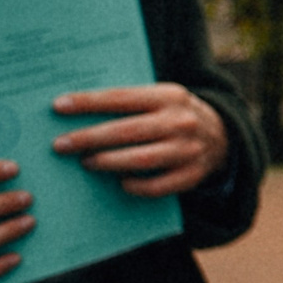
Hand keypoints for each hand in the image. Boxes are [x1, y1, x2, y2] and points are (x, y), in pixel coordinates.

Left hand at [50, 83, 229, 196]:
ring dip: (107, 162)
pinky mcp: (193, 174)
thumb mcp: (160, 98)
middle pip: (127, 131)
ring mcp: (188, 150)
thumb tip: (76, 110)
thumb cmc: (174, 115)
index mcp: (169, 96)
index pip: (122, 98)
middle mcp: (180, 121)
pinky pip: (157, 186)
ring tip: (85, 162)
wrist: (223, 136)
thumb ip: (129, 102)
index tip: (58, 106)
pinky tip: (120, 182)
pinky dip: (135, 186)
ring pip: (140, 160)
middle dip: (89, 138)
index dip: (89, 102)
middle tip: (60, 145)